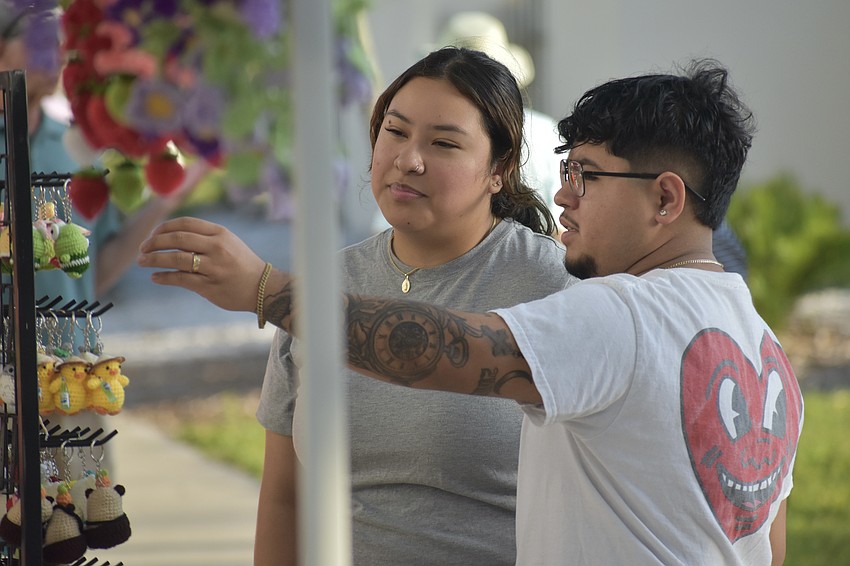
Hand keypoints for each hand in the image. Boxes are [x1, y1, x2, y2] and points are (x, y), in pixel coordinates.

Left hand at [138, 217, 266, 312]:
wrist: (263, 287)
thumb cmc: (241, 264)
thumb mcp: (228, 243)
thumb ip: (204, 237)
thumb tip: (169, 236)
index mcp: (220, 233)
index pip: (185, 223)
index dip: (164, 227)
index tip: (152, 234)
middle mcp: (217, 248)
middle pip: (177, 239)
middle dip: (154, 242)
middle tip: (142, 248)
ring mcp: (214, 267)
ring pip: (176, 259)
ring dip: (154, 259)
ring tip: (142, 262)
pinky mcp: (210, 286)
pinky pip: (181, 279)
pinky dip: (164, 277)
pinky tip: (155, 277)